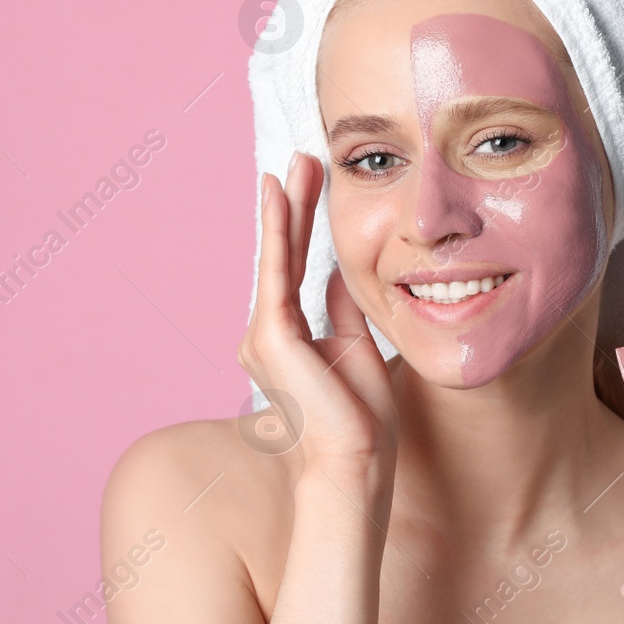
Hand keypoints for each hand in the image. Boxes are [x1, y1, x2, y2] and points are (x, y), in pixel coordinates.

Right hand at [237, 151, 397, 477]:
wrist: (356, 463)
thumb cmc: (360, 421)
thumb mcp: (356, 350)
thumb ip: (340, 311)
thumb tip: (334, 273)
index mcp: (289, 341)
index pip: (296, 271)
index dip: (303, 229)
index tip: (310, 187)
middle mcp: (267, 337)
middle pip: (284, 257)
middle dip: (293, 206)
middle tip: (301, 160)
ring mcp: (263, 336)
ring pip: (279, 257)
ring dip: (288, 208)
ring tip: (297, 164)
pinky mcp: (270, 336)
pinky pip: (277, 271)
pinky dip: (279, 231)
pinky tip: (281, 197)